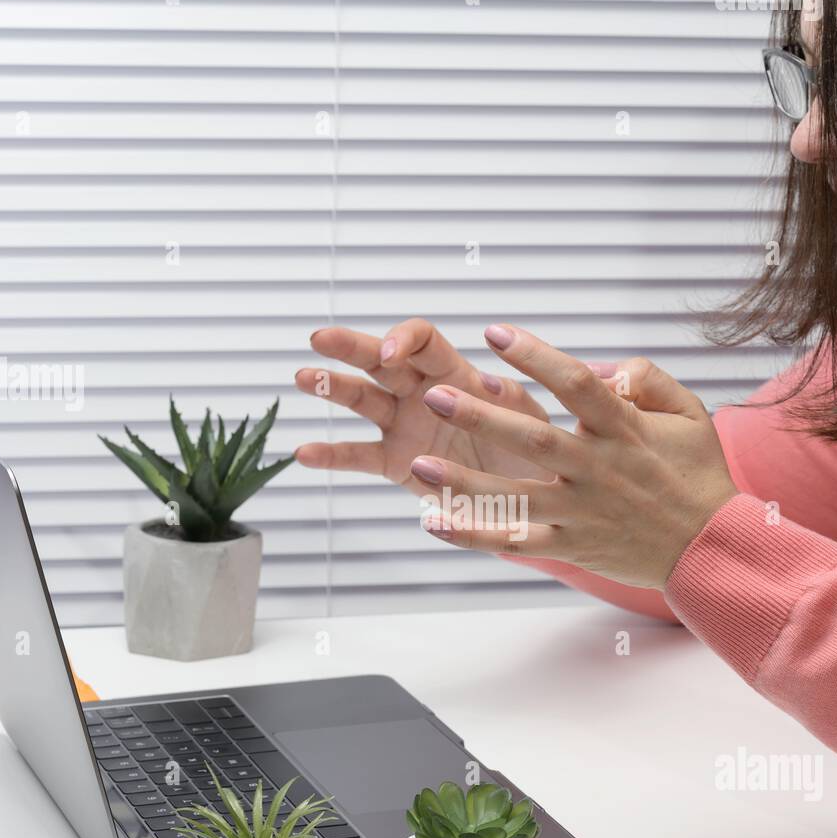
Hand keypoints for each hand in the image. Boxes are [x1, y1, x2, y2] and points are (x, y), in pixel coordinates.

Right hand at [293, 319, 554, 497]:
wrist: (530, 498)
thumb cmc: (535, 451)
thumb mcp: (532, 425)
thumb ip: (512, 404)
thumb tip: (490, 383)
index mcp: (457, 374)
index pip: (422, 341)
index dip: (402, 340)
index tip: (389, 355)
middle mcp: (424, 393)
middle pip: (381, 360)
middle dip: (351, 347)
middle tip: (319, 338)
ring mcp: (406, 426)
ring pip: (362, 399)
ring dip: (332, 387)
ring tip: (301, 377)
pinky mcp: (396, 463)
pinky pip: (359, 455)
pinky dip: (332, 455)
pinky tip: (304, 453)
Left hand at [409, 325, 738, 588]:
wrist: (713, 547)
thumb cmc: (697, 473)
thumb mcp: (689, 412)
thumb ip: (646, 379)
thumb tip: (601, 367)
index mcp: (623, 429)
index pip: (574, 384)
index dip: (534, 355)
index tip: (494, 332)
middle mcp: (598, 469)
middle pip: (534, 439)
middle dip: (482, 418)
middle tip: (435, 396)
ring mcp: (583, 512)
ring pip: (517, 495)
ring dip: (464, 483)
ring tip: (416, 466)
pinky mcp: (573, 546)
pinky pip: (517, 541)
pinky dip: (475, 535)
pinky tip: (433, 522)